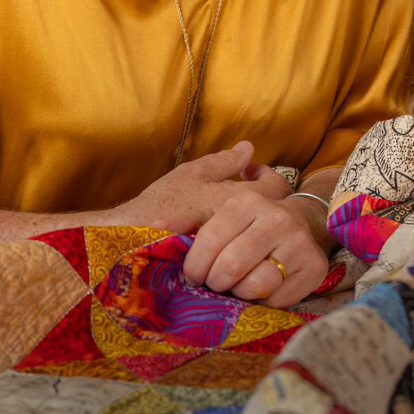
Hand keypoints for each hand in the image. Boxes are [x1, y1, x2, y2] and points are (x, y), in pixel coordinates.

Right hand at [108, 142, 288, 234]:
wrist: (135, 241)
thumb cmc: (162, 202)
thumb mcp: (192, 174)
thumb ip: (223, 162)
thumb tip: (248, 148)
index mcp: (239, 198)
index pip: (278, 187)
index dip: (269, 177)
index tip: (251, 172)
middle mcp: (244, 224)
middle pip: (272, 212)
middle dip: (262, 204)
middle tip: (243, 195)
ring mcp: (235, 247)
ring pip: (258, 232)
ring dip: (250, 225)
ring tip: (231, 217)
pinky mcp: (221, 264)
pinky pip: (242, 251)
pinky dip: (237, 243)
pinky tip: (221, 237)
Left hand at [182, 188, 329, 308]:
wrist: (304, 224)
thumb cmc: (251, 223)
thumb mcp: (219, 211)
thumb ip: (188, 220)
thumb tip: (155, 225)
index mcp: (247, 202)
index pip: (209, 241)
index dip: (195, 266)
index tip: (193, 276)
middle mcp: (276, 218)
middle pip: (230, 267)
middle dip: (216, 282)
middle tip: (215, 283)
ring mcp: (298, 243)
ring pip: (254, 285)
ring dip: (239, 294)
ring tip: (237, 285)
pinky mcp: (313, 268)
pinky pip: (276, 300)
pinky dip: (263, 302)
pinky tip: (261, 290)